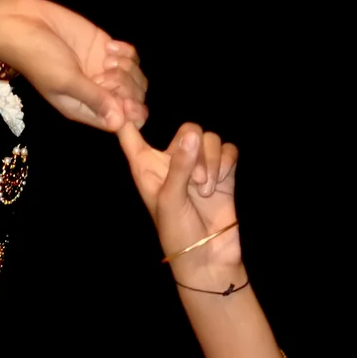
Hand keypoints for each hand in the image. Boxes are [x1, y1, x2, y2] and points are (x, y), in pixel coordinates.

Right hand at [0, 0, 147, 132]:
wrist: (24, 23)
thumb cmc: (38, 58)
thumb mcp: (65, 82)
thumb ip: (94, 100)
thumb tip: (119, 124)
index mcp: (84, 109)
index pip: (118, 122)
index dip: (129, 114)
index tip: (124, 100)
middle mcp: (96, 93)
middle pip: (131, 101)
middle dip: (127, 88)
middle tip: (108, 72)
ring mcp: (102, 70)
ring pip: (134, 79)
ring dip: (128, 69)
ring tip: (107, 57)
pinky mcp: (105, 48)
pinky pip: (131, 57)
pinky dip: (127, 52)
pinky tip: (110, 46)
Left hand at [117, 120, 240, 276]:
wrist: (208, 259)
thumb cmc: (177, 234)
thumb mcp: (171, 200)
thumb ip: (180, 166)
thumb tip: (192, 134)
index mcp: (147, 168)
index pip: (131, 134)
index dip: (128, 114)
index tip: (129, 98)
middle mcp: (172, 163)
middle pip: (187, 130)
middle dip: (195, 151)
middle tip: (197, 182)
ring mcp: (199, 167)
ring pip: (210, 140)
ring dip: (212, 162)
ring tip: (206, 190)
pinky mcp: (222, 173)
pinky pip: (228, 150)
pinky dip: (226, 163)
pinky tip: (220, 184)